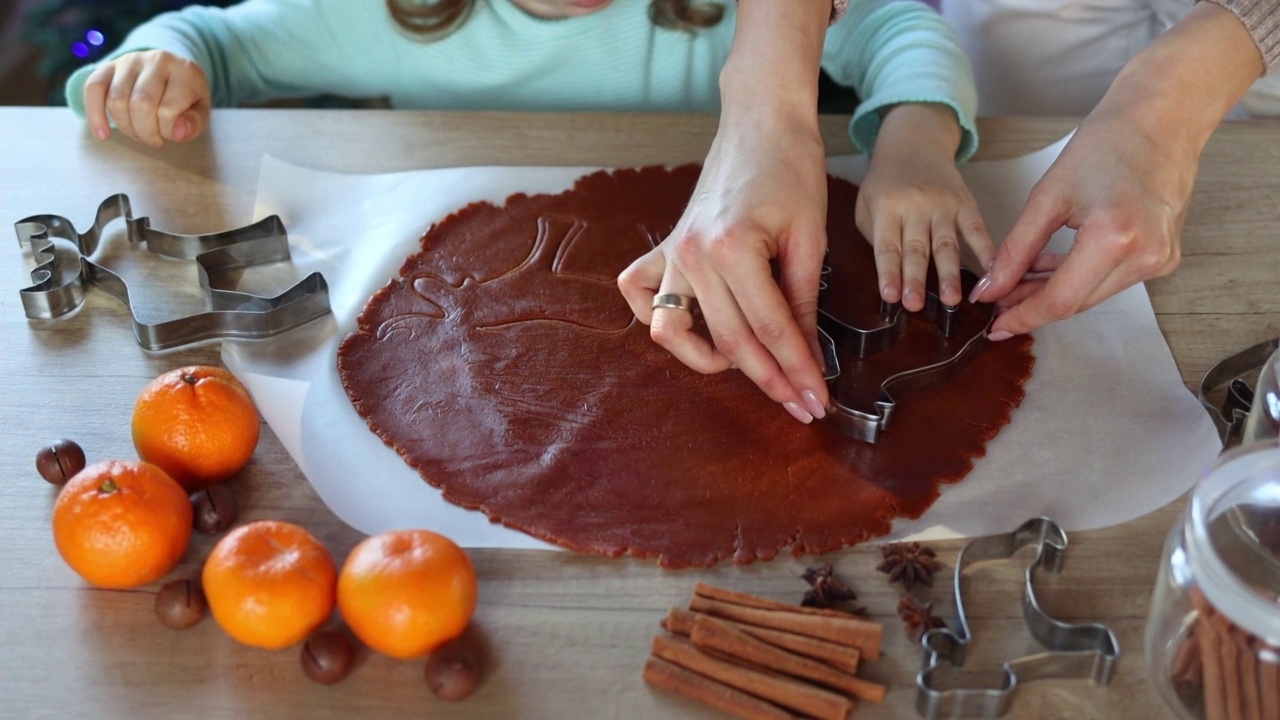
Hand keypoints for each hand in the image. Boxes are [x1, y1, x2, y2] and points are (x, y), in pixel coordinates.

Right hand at [82, 50, 210, 146]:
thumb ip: (194, 123)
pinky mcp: (108, 66)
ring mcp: (130, 60)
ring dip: (126, 127)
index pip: (168, 109)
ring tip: (139, 132)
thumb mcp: (201, 111)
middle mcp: (156, 60)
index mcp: (184, 70)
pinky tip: (102, 134)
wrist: (172, 72)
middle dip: (145, 131)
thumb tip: (178, 132)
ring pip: (117, 100)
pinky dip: (94, 114)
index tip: (172, 133)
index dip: (167, 130)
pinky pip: (92, 88)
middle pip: (140, 104)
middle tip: (154, 138)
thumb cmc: (187, 98)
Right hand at [617, 106, 830, 423]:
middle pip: (731, 341)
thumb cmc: (791, 168)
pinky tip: (695, 329)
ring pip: (674, 332)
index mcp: (732, 247)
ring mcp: (671, 252)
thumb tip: (808, 358)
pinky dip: (661, 319)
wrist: (760, 121)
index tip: (817, 400)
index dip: (798, 371)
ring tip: (749, 364)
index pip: (771, 329)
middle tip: (802, 404)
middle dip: (771, 379)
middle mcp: (691, 255)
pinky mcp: (665, 248)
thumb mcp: (810, 237)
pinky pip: (641, 296)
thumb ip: (802, 302)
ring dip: (709, 360)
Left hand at [858, 104, 991, 309]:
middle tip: (916, 305)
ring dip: (949, 274)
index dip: (888, 273)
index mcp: (886, 208)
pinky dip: (985, 249)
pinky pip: (976, 229)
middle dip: (916, 279)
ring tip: (952, 300)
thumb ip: (874, 237)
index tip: (891, 296)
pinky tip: (991, 269)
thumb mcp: (866, 205)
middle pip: (916, 249)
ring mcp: (943, 205)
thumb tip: (891, 275)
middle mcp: (915, 207)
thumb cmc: (885, 184)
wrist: (914, 143)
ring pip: (946, 244)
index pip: (887, 247)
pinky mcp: (965, 203)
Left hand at [972, 1, 1263, 337]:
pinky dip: (1080, 277)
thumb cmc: (1105, 145)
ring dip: (1054, 291)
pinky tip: (1052, 267)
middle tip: (998, 300)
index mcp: (1114, 239)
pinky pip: (1112, 280)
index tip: (994, 327)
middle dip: (1033, 304)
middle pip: (1077, 302)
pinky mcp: (1165, 256)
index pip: (1060, 301)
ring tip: (1018, 281)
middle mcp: (1145, 256)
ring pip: (1093, 295)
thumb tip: (990, 291)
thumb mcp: (1047, 197)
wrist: (1162, 118)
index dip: (1023, 317)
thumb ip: (1015, 250)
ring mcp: (1160, 259)